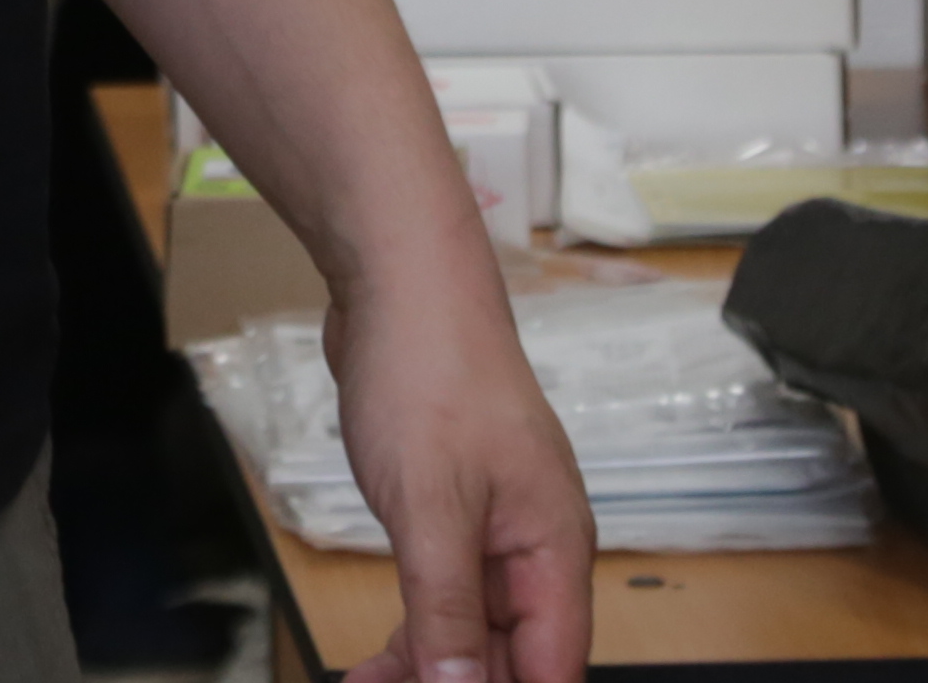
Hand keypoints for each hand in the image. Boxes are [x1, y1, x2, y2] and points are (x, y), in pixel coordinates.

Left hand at [321, 253, 587, 682]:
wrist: (400, 282)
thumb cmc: (429, 374)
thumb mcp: (431, 508)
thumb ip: (447, 609)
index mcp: (553, 551)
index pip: (552, 669)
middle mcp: (535, 547)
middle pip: (512, 658)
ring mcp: (496, 527)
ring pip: (472, 631)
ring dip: (425, 669)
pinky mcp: (456, 509)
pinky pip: (443, 592)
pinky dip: (415, 628)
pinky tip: (374, 658)